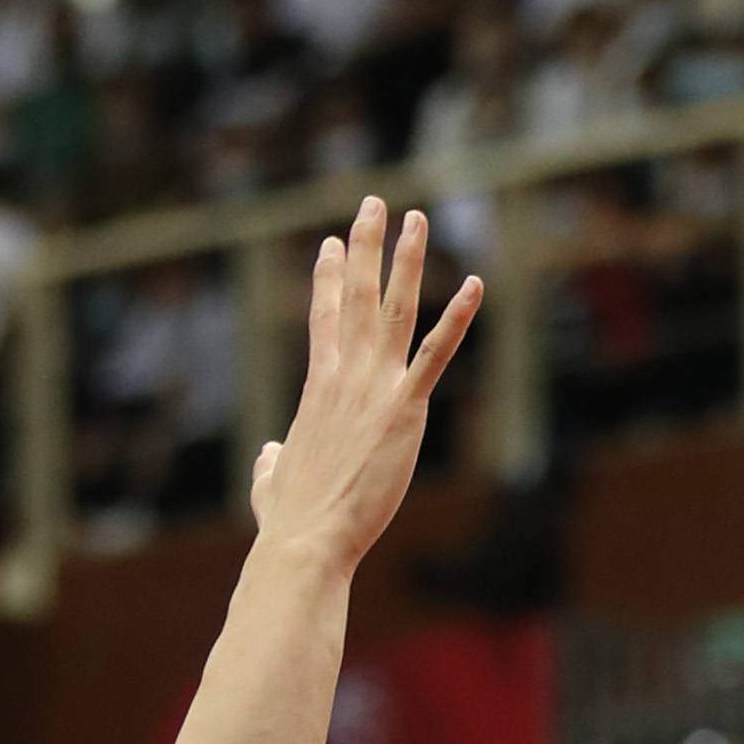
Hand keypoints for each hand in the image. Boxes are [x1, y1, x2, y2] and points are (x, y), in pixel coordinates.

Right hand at [250, 198, 482, 570]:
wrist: (306, 540)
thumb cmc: (289, 521)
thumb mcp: (271, 481)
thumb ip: (271, 462)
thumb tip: (269, 456)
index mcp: (317, 390)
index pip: (323, 320)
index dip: (327, 279)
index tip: (330, 243)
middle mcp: (343, 377)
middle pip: (355, 297)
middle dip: (364, 246)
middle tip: (374, 204)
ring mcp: (374, 389)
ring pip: (392, 309)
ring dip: (405, 260)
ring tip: (416, 218)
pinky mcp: (404, 410)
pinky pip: (436, 354)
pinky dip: (457, 318)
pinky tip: (474, 285)